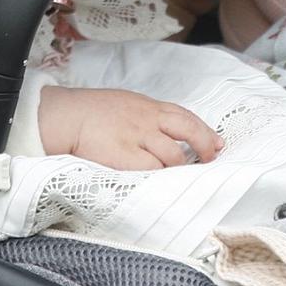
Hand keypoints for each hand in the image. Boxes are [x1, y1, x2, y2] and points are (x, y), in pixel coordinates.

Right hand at [38, 84, 222, 168]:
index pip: (185, 117)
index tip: (218, 143)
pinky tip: (159, 181)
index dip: (205, 131)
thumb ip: (147, 115)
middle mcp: (148, 120)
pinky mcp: (126, 156)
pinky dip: (160, 176)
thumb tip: (166, 131)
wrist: (67, 117)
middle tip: (210, 158)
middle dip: (205, 145)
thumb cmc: (92, 112)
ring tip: (178, 175)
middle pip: (189, 130)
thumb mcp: (126, 104)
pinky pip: (153, 170)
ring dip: (180, 167)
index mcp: (149, 106)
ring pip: (173, 155)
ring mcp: (139, 138)